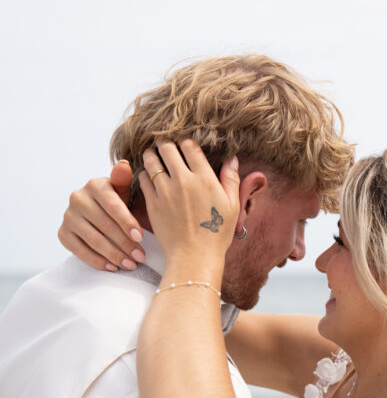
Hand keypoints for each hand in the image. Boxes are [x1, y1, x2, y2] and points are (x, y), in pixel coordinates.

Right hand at [58, 162, 144, 271]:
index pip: (112, 205)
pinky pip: (79, 250)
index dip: (126, 222)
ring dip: (113, 255)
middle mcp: (77, 198)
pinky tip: (112, 267)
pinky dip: (97, 261)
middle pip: (104, 225)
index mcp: (95, 185)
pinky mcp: (63, 233)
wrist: (98, 214)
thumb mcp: (123, 192)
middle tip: (140, 257)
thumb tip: (124, 165)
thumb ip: (123, 181)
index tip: (141, 238)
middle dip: (124, 243)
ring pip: (93, 239)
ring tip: (130, 265)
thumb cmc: (117, 203)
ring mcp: (68, 216)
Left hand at [139, 141, 239, 276]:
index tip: (183, 143)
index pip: (189, 146)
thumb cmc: (216, 234)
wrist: (194, 256)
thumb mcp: (232, 206)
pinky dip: (144, 173)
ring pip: (151, 160)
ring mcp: (165, 191)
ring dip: (151, 154)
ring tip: (152, 154)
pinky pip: (143, 179)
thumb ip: (231, 179)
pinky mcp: (152, 203)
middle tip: (164, 144)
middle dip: (165, 143)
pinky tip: (148, 176)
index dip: (185, 141)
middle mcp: (183, 180)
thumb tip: (232, 159)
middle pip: (167, 148)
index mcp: (204, 179)